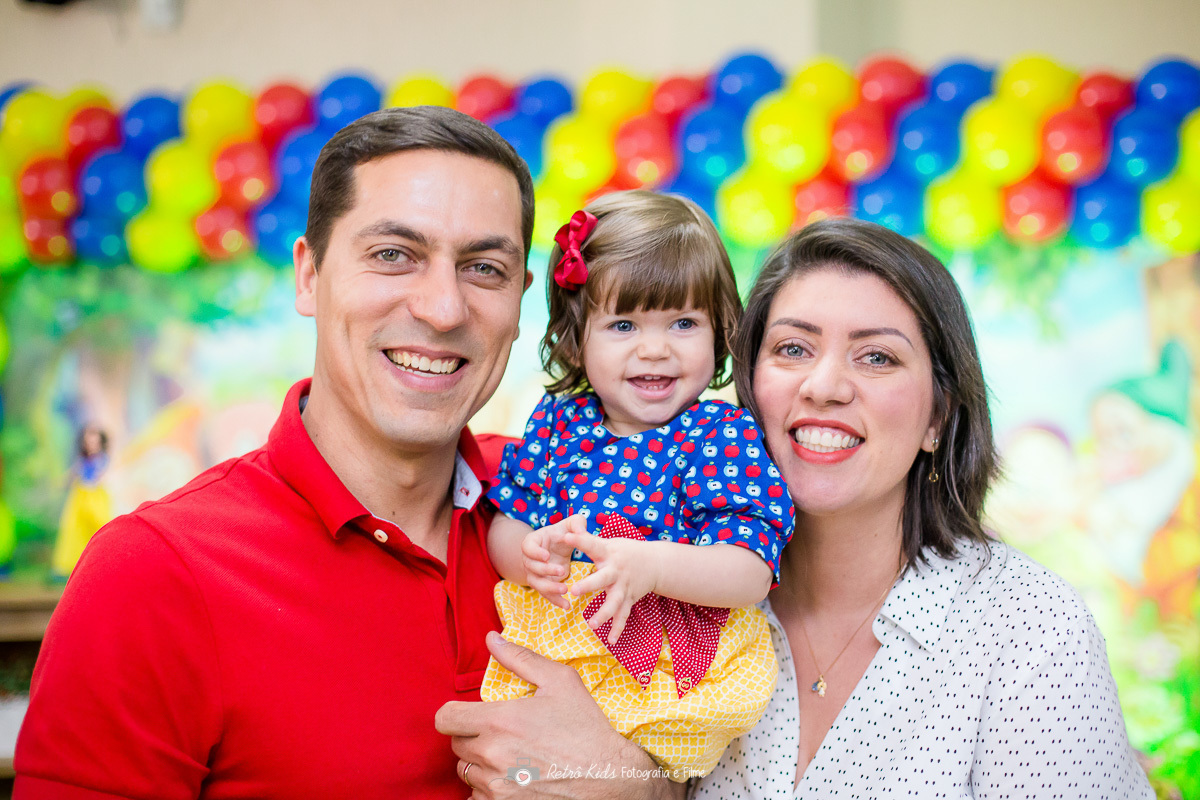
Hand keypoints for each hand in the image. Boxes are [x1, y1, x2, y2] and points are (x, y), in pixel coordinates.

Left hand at [435, 632, 676, 799]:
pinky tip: (514, 779)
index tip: (469, 715)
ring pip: (466, 772)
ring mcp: (496, 786)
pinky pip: (477, 797)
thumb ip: (521, 658)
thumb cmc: (586, 728)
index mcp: (500, 721)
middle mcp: (491, 755)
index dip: (454, 714)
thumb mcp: (560, 682)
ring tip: (511, 757)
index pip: (445, 718)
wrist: (609, 777)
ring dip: (481, 764)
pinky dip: (490, 789)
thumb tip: (492, 639)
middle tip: (501, 735)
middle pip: (456, 745)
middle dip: (473, 736)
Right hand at [522, 514, 586, 608]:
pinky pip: (546, 595)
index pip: (528, 547)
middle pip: (532, 567)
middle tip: (562, 571)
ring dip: (549, 588)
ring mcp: (534, 574)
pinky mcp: (543, 585)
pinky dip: (555, 601)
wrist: (559, 547)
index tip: (547, 556)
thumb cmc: (564, 533)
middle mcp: (529, 559)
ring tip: (565, 590)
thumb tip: (581, 532)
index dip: (535, 552)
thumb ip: (577, 523)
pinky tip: (567, 605)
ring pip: (537, 584)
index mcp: (532, 542)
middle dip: (545, 570)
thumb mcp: (571, 524)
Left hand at [563, 532, 659, 644]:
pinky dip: (617, 629)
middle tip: (574, 590)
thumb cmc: (625, 551)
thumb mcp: (609, 542)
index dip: (580, 540)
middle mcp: (616, 571)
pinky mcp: (629, 599)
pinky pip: (623, 616)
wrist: (655, 562)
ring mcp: (624, 587)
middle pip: (602, 579)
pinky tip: (610, 641)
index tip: (566, 536)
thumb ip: (588, 539)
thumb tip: (568, 529)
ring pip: (613, 602)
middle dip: (589, 585)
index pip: (592, 545)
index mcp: (608, 554)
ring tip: (591, 624)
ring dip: (603, 613)